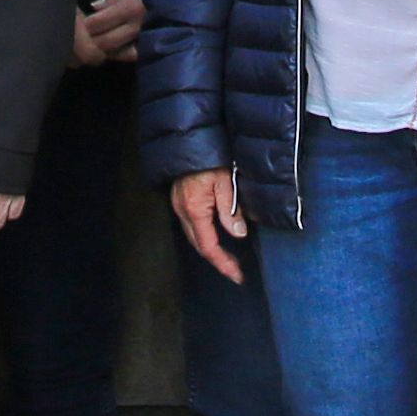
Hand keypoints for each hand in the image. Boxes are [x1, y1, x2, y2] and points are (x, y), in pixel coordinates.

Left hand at [72, 0, 146, 66]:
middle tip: (81, 41)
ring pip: (119, 51)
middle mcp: (139, 24)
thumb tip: (95, 6)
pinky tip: (117, 51)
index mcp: (131, 6)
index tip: (78, 25)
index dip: (85, 25)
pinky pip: (136, 54)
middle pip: (107, 41)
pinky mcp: (156, 42)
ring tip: (96, 47)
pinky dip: (124, 54)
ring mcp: (148, 36)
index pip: (99, 22)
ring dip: (105, 50)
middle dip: (91, 42)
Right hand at [168, 166, 249, 282]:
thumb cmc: (210, 158)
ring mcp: (178, 206)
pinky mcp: (180, 200)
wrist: (190, 140)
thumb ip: (231, 210)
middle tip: (236, 271)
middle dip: (218, 260)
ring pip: (194, 237)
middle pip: (199, 245)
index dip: (223, 263)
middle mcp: (182, 211)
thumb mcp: (226, 182)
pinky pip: (191, 226)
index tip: (237, 275)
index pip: (209, 246)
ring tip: (229, 259)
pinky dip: (204, 237)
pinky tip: (216, 238)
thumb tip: (238, 234)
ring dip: (211, 250)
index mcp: (194, 209)